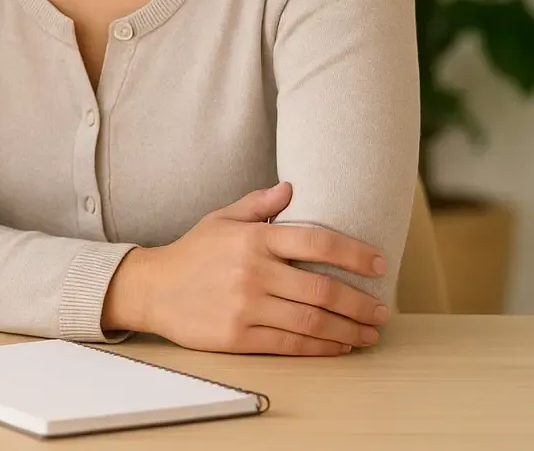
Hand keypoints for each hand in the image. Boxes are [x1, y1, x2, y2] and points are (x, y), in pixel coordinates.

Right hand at [103, 181, 389, 355]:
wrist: (151, 289)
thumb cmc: (191, 254)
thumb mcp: (220, 220)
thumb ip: (258, 205)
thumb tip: (291, 187)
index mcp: (252, 238)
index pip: (316, 241)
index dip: (354, 254)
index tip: (379, 265)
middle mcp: (252, 271)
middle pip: (322, 289)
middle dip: (360, 303)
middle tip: (382, 310)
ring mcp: (245, 306)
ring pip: (312, 321)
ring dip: (348, 329)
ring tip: (369, 333)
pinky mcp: (238, 336)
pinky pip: (291, 344)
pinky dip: (321, 347)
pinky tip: (339, 345)